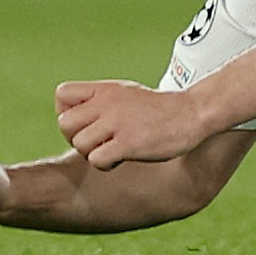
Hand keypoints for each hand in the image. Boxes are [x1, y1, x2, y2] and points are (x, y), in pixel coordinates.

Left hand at [56, 79, 210, 168]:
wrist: (193, 113)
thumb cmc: (160, 109)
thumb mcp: (127, 93)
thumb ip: (100, 101)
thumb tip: (70, 117)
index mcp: (106, 88)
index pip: (62, 94)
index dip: (67, 112)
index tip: (87, 122)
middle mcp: (107, 102)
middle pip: (65, 123)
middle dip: (76, 137)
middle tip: (98, 141)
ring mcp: (117, 122)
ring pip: (79, 144)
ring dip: (92, 154)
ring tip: (112, 151)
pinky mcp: (128, 143)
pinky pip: (96, 160)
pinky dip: (105, 165)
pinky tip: (120, 160)